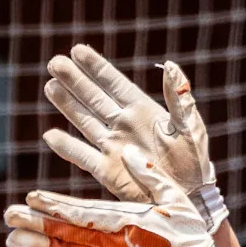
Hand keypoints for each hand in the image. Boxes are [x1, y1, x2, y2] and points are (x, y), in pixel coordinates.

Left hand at [4, 145, 234, 246]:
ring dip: (37, 245)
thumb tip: (130, 151)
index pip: (86, 213)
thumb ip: (151, 175)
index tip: (32, 198)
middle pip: (69, 232)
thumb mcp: (175, 197)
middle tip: (8, 216)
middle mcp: (114, 242)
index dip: (57, 206)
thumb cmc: (187, 230)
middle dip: (37, 224)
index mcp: (129, 221)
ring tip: (10, 239)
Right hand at [42, 44, 228, 233]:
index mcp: (144, 111)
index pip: (114, 84)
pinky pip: (82, 156)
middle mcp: (124, 125)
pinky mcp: (107, 171)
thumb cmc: (194, 161)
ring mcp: (113, 147)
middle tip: (55, 62)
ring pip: (84, 121)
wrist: (190, 196)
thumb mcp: (190, 126)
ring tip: (50, 85)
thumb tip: (170, 65)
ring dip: (67, 105)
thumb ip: (177, 97)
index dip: (96, 68)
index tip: (77, 50)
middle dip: (74, 80)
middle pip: (94, 98)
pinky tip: (51, 135)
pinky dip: (66, 147)